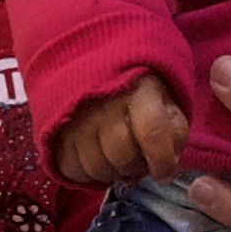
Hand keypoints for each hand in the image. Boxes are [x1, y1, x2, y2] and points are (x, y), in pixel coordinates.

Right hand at [47, 73, 192, 188]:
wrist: (88, 58)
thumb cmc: (136, 86)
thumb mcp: (166, 98)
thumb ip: (175, 129)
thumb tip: (168, 164)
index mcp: (138, 89)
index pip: (152, 132)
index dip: (162, 161)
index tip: (164, 172)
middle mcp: (103, 103)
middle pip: (122, 155)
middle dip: (136, 167)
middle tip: (138, 160)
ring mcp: (75, 117)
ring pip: (97, 167)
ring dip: (112, 172)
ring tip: (117, 159)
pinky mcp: (56, 130)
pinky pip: (72, 169)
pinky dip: (88, 173)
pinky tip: (97, 158)